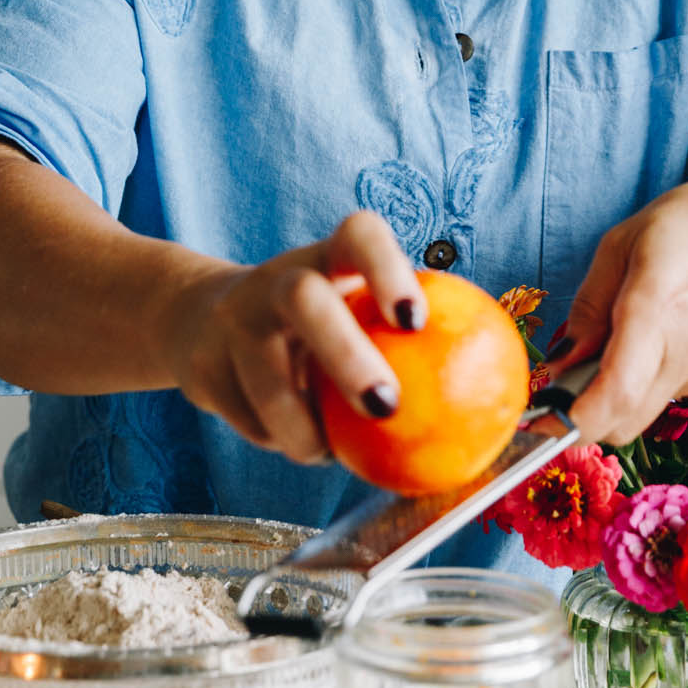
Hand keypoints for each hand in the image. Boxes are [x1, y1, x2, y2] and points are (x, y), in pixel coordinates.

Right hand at [166, 212, 424, 464]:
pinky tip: (298, 441)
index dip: (387, 268)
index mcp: (326, 258)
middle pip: (304, 301)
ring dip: (304, 428)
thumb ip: (401, 342)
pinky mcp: (202, 369)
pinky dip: (278, 441)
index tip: (415, 318)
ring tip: (330, 452)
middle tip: (387, 406)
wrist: (197, 321)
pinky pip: (249, 422)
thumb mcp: (349, 313)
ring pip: (267, 381)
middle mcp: (277, 280)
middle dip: (344, 355)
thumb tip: (490, 404)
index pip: (358, 235)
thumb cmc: (312, 327)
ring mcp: (234, 323)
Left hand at [553, 169, 687, 445]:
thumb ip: (589, 305)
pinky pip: (664, 393)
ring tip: (622, 330)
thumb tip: (560, 364)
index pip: (614, 396)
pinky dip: (643, 378)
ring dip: (613, 391)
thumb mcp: (626, 240)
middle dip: (582, 414)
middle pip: (622, 422)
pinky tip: (657, 331)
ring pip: (640, 409)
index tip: (540, 418)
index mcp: (659, 307)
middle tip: (562, 377)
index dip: (571, 420)